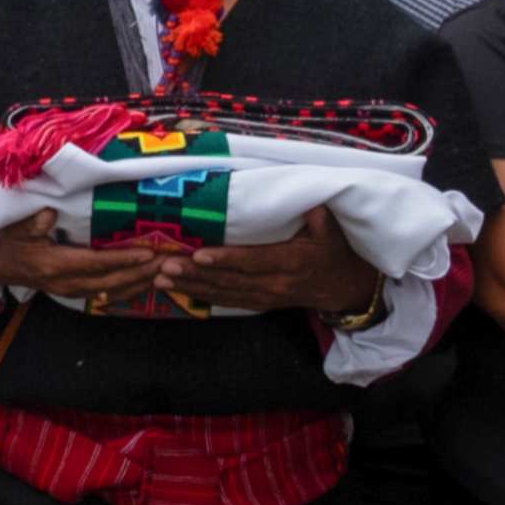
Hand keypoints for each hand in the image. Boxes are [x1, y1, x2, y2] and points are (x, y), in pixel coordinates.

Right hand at [0, 208, 166, 306]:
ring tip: (163, 274)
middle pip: (111, 282)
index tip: (148, 254)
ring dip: (139, 284)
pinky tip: (144, 284)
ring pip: (112, 291)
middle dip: (141, 274)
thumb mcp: (16, 228)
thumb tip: (50, 213)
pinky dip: (127, 290)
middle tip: (167, 264)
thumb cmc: (8, 241)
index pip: (96, 263)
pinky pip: (106, 294)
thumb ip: (33, 222)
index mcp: (54, 265)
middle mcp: (66, 283)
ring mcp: (71, 291)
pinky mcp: (74, 293)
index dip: (123, 260)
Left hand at [158, 207, 381, 319]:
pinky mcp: (259, 303)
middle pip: (230, 280)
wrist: (343, 288)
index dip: (226, 259)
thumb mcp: (333, 233)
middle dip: (195, 274)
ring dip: (191, 287)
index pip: (253, 261)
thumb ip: (319, 218)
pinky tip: (178, 291)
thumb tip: (311, 201)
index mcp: (291, 262)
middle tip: (164, 267)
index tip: (199, 254)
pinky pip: (227, 301)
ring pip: (224, 293)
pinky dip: (201, 297)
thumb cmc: (334, 253)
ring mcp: (266, 296)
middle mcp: (275, 283)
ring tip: (161, 279)